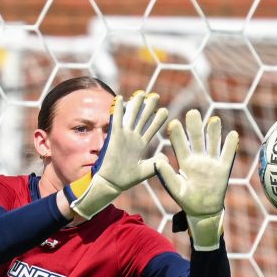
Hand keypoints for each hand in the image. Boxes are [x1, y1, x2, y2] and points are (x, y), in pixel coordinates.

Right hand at [66, 89, 168, 218]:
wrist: (111, 183)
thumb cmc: (127, 179)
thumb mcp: (146, 171)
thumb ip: (156, 163)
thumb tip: (165, 156)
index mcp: (141, 145)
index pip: (151, 129)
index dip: (157, 120)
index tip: (165, 110)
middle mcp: (133, 138)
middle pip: (142, 119)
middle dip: (148, 107)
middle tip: (155, 96)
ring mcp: (124, 136)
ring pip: (131, 116)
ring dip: (136, 104)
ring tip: (142, 93)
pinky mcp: (114, 136)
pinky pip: (117, 120)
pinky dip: (118, 109)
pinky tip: (120, 98)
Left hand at [152, 107, 239, 249]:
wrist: (204, 211)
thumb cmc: (187, 200)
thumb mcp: (175, 189)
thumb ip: (166, 175)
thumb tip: (157, 160)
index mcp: (185, 162)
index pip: (181, 145)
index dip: (178, 135)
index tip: (173, 123)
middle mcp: (198, 159)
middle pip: (197, 139)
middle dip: (195, 126)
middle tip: (192, 112)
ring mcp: (212, 162)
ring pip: (213, 143)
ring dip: (213, 132)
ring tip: (213, 119)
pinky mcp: (224, 169)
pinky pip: (228, 155)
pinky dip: (231, 145)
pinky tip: (232, 134)